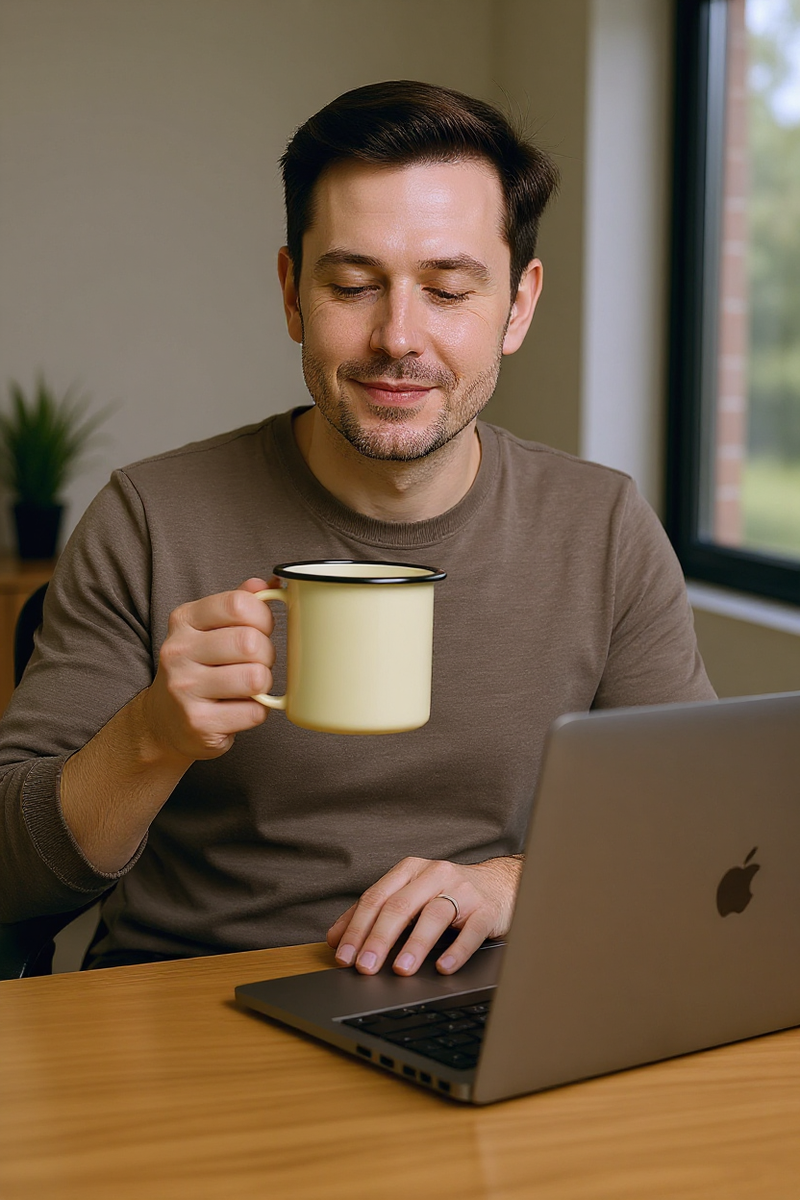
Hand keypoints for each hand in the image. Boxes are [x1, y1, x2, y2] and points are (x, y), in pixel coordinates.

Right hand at [141, 577, 276, 763]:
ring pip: (256, 677)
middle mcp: (178, 651)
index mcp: (184, 620)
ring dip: (263, 684)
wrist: (164, 721)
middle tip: (256, 663)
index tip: (261, 629)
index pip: (238, 604)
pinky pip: (254, 711)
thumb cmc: (199, 668)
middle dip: (266, 654)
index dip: (264, 617)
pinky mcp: (198, 722)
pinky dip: (256, 711)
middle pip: (251, 642)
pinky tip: (238, 709)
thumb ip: (238, 605)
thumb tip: (271, 582)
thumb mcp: (210, 630)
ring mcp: (185, 688)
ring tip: (248, 686)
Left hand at [326, 855, 523, 976]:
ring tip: (401, 970)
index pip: (376, 897)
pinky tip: (443, 967)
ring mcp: (462, 890)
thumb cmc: (448, 893)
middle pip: (401, 906)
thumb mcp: (410, 896)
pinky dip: (456, 951)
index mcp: (410, 870)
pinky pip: (471, 931)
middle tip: (364, 968)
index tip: (343, 955)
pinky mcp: (487, 909)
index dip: (357, 927)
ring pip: (434, 914)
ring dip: (415, 944)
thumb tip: (335, 938)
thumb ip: (374, 914)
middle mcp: (434, 874)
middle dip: (379, 938)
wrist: (501, 884)